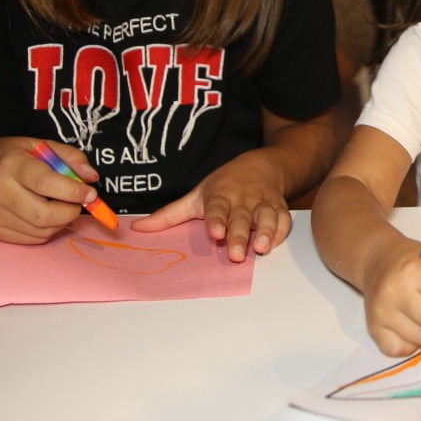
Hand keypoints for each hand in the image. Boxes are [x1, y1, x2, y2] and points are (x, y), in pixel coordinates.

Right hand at [0, 137, 95, 243]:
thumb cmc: (11, 156)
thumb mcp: (39, 145)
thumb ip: (69, 157)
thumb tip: (91, 177)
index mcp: (11, 164)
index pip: (45, 183)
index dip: (73, 192)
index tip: (90, 193)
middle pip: (43, 214)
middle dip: (70, 212)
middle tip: (78, 203)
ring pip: (40, 231)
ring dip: (61, 222)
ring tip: (63, 207)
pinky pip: (31, 239)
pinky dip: (47, 231)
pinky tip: (47, 216)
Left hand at [134, 148, 291, 260]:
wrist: (262, 165)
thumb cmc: (224, 184)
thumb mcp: (196, 195)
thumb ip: (169, 215)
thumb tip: (137, 228)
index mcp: (221, 195)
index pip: (217, 207)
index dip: (216, 219)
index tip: (215, 233)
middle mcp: (243, 199)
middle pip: (241, 217)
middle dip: (239, 235)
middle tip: (235, 254)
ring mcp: (263, 203)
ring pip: (267, 217)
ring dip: (266, 232)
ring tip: (262, 248)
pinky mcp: (279, 208)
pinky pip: (284, 220)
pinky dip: (281, 231)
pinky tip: (275, 243)